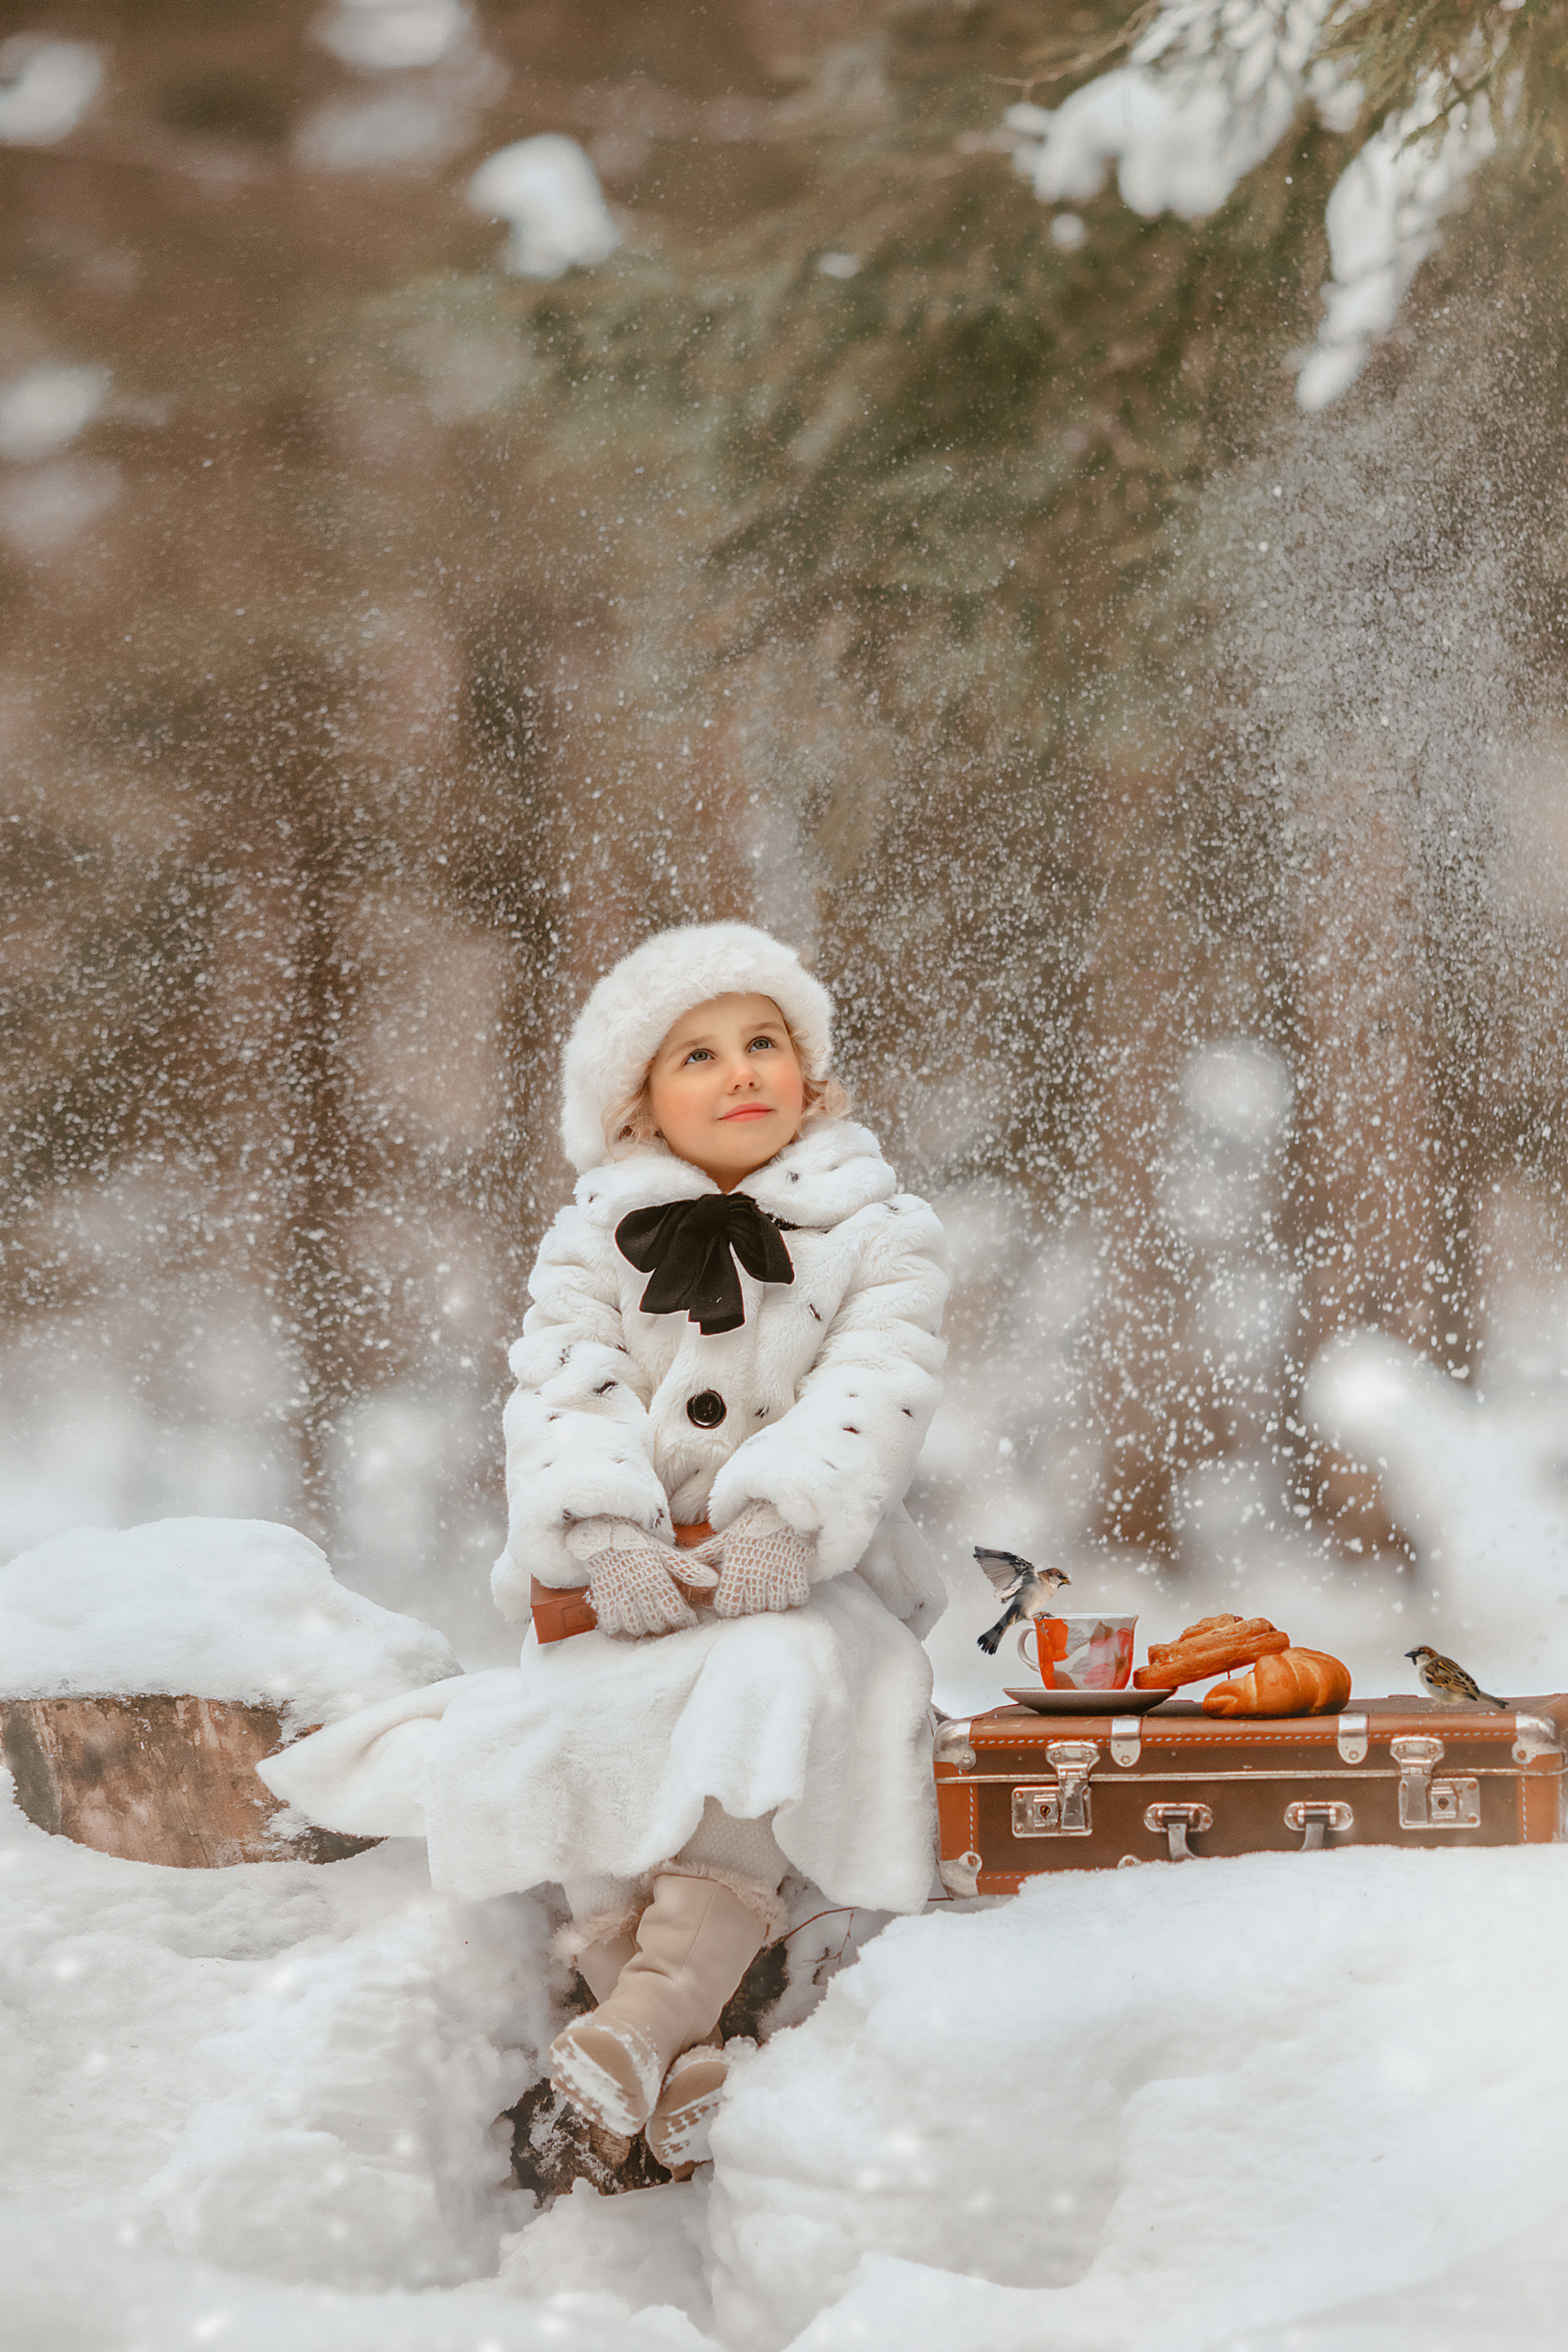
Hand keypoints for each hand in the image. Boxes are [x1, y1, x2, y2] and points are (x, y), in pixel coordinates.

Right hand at [565, 1518, 716, 1638]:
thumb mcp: (665, 1552)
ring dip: (645, 1629)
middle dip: (667, 1626)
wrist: (602, 1535)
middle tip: (670, 1623)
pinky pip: (612, 1626)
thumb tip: (714, 1580)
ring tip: (650, 1623)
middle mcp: (638, 1587)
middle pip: (657, 1623)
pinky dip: (621, 1630)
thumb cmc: (638, 1544)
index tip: (688, 1620)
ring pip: (636, 1627)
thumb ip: (688, 1569)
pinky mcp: (603, 1598)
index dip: (685, 1620)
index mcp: (656, 1576)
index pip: (675, 1610)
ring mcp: (619, 1594)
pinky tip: (628, 1625)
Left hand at [711, 1500, 812, 1618]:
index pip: (729, 1607)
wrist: (783, 1506)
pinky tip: (788, 1585)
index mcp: (736, 1565)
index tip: (733, 1598)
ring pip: (776, 1606)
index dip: (729, 1606)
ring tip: (770, 1589)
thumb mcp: (725, 1539)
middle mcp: (757, 1570)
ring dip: (773, 1602)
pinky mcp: (800, 1568)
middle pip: (753, 1609)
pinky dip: (794, 1597)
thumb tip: (677, 1567)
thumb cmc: (750, 1527)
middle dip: (751, 1605)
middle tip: (752, 1594)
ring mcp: (781, 1570)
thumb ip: (702, 1557)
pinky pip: (799, 1598)